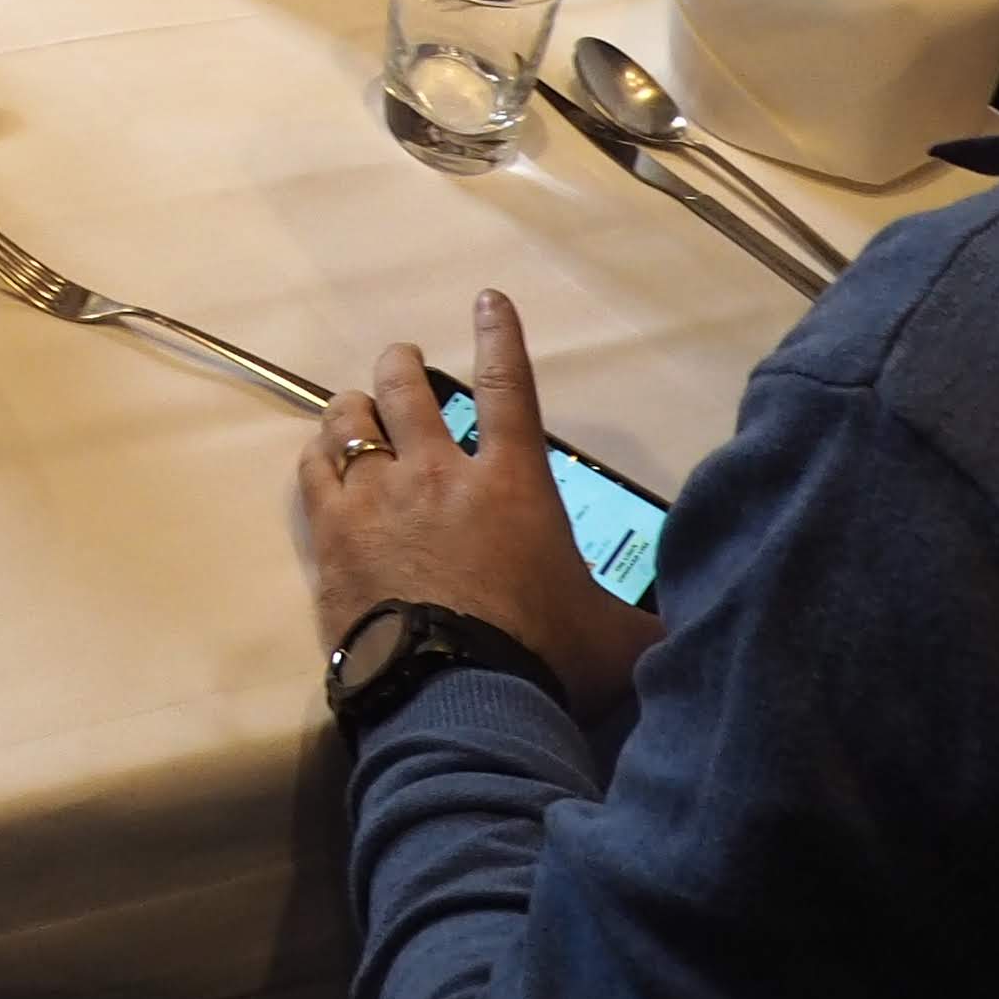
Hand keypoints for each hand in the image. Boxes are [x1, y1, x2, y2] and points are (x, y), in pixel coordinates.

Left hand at [300, 292, 660, 720]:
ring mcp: (378, 499)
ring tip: (355, 412)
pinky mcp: (333, 533)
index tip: (488, 299)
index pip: (510, 388)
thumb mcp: (614, 639)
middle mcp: (439, 474)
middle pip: (407, 388)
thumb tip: (684, 633)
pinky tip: (321, 464)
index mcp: (513, 484)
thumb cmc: (542, 660)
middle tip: (403, 362)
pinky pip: (314, 472)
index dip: (500, 337)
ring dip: (354, 411)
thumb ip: (643, 623)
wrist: (457, 699)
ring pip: (350, 421)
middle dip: (403, 365)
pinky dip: (318, 459)